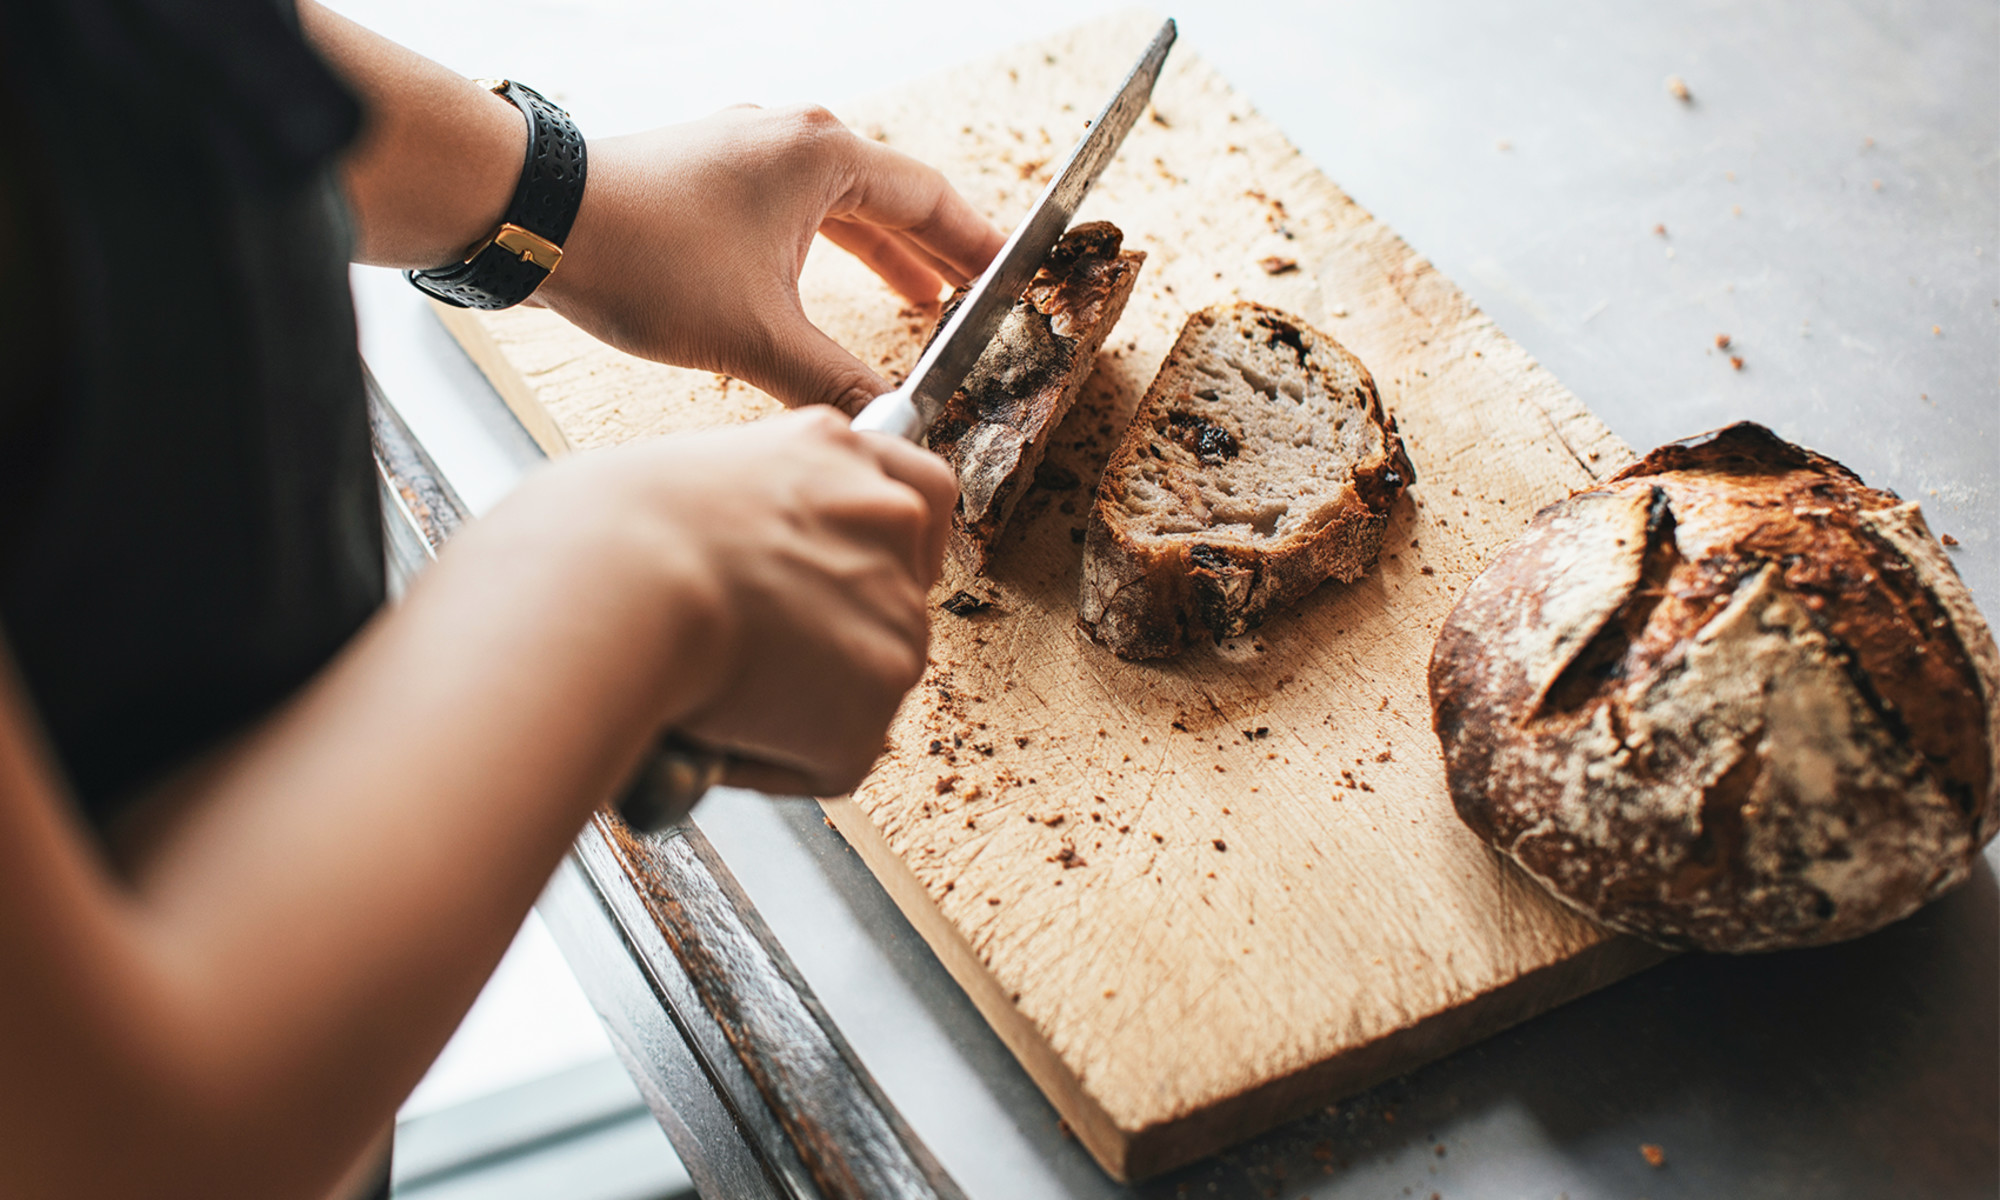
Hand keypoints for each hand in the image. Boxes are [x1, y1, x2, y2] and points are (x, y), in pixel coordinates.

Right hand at [457, 408, 955, 794]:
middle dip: (836, 633)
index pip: (906, 488)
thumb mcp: (677, 479)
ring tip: (715, 697)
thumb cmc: (596, 534)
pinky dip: (779, 761)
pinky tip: (716, 736)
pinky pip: (832, 752)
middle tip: (761, 660)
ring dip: (804, 702)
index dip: (869, 545)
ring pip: (863, 679)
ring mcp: (894, 603)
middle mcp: (883, 513)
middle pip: (893, 591)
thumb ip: (734, 516)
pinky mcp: (881, 687)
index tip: (836, 576)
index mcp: (830, 446)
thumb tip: (715, 573)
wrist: (616, 584)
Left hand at [536, 104, 1006, 411]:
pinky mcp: (710, 174)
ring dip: (880, 251)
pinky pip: (795, 207)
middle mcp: (791, 138)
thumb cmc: (645, 257)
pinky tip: (824, 286)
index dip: (977, 247)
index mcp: (823, 156)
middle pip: (890, 195)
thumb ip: (834, 384)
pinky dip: (827, 247)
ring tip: (918, 298)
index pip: (930, 199)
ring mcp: (746, 150)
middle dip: (935, 253)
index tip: (1013, 277)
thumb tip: (888, 427)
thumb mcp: (756, 336)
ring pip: (840, 203)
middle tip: (975, 297)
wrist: (537, 221)